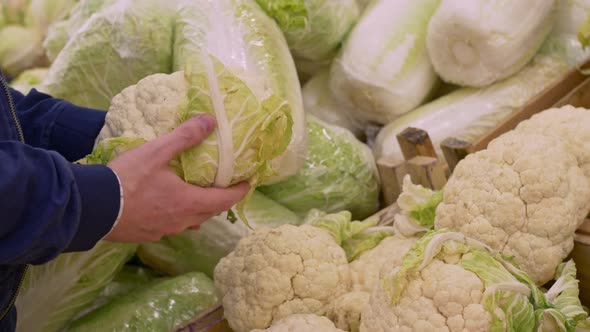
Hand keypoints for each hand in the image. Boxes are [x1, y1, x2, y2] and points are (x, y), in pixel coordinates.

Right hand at [104, 114, 249, 242]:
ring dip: (199, 210)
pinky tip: (168, 207)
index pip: (225, 201)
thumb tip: (211, 120)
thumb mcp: (157, 151)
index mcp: (188, 202)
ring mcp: (164, 231)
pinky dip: (178, 216)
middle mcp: (181, 221)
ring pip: (191, 222)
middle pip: (210, 213)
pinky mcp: (147, 235)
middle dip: (220, 201)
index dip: (239, 192)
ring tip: (199, 196)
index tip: (247, 183)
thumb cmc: (127, 179)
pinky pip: (171, 226)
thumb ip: (185, 136)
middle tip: (225, 186)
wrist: (92, 207)